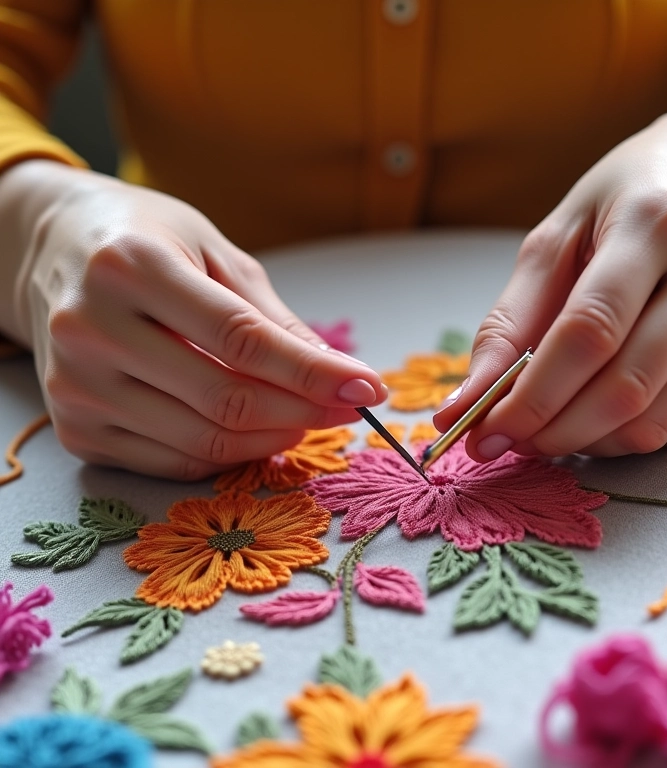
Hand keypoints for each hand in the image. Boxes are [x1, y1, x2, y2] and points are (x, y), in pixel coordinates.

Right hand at [7, 162, 385, 478]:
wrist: (53, 252)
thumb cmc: (147, 241)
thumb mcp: (215, 253)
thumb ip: (273, 318)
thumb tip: (338, 374)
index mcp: (132, 266)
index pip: (243, 339)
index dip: (314, 373)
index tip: (367, 388)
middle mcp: (91, 328)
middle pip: (225, 399)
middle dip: (304, 411)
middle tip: (346, 407)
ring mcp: (76, 385)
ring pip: (201, 441)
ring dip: (271, 438)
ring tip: (305, 417)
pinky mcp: (74, 427)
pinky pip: (171, 462)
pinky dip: (227, 455)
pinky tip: (256, 432)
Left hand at [435, 91, 666, 459]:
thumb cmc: (627, 200)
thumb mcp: (556, 238)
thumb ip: (509, 320)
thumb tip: (467, 400)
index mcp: (654, 226)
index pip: (588, 332)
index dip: (531, 396)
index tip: (484, 430)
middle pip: (625, 388)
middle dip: (552, 430)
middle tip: (508, 437)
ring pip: (656, 421)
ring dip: (586, 442)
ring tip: (547, 426)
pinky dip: (627, 436)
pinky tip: (598, 414)